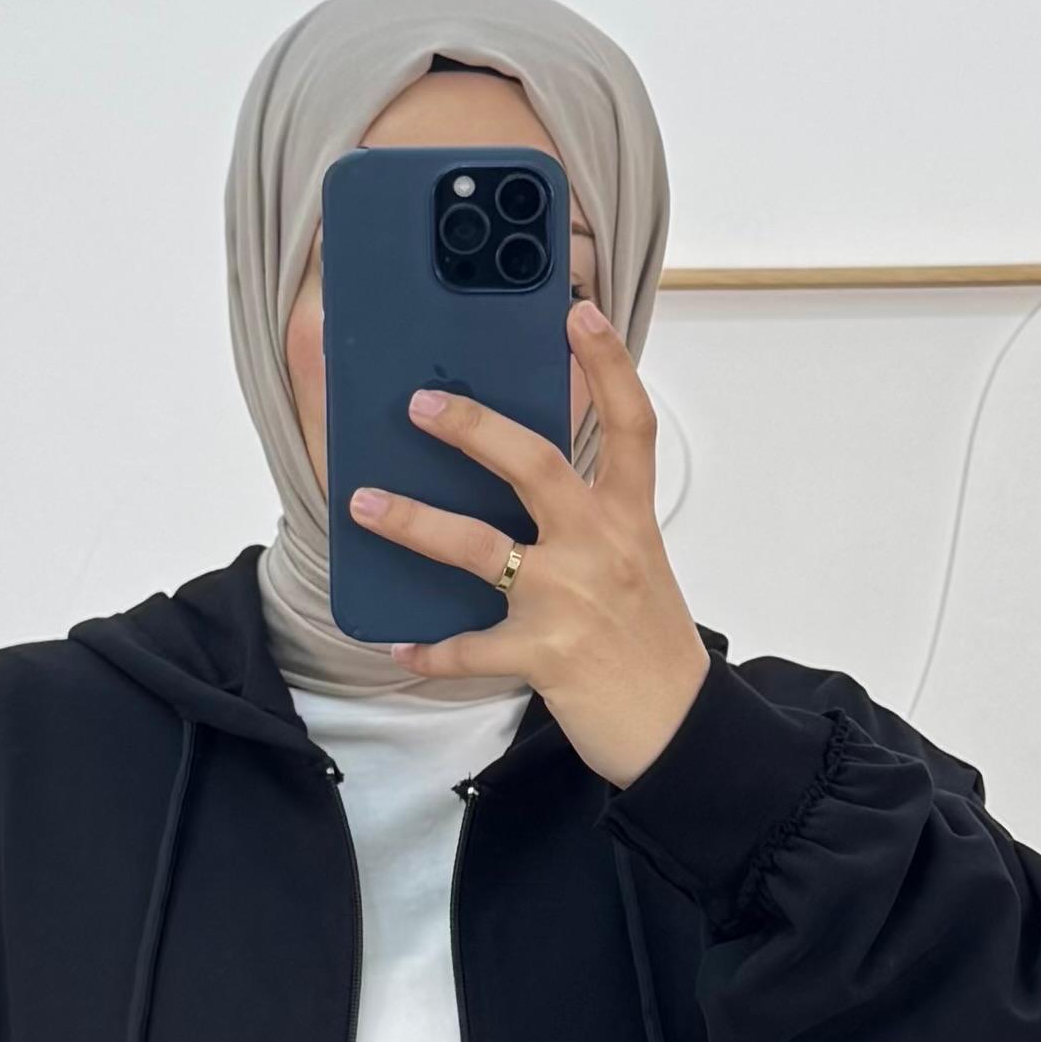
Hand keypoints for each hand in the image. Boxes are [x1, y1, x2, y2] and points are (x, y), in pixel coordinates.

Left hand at [345, 298, 712, 788]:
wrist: (677, 727)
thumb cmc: (650, 642)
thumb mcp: (637, 562)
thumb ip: (594, 516)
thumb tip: (524, 476)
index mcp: (630, 517)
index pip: (630, 424)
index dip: (608, 364)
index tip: (578, 313)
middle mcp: (602, 547)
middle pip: (537, 465)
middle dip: (474, 429)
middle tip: (422, 404)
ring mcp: (571, 601)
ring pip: (480, 549)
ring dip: (414, 522)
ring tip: (363, 502)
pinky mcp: (545, 657)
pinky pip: (471, 649)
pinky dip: (430, 650)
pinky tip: (397, 645)